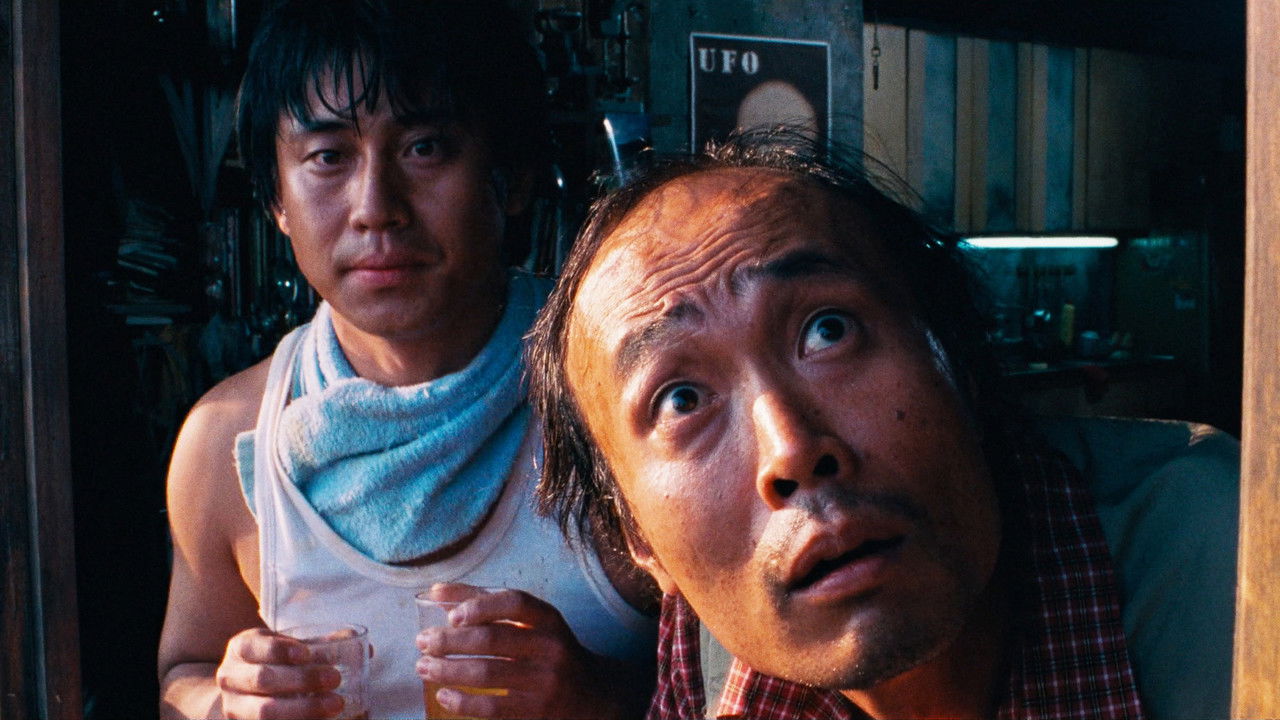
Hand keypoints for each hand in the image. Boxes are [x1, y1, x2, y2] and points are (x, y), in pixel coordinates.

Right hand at [215, 627, 344, 718]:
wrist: (243, 690)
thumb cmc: (275, 663)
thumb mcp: (289, 648)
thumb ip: (322, 645)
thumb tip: (366, 648)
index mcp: (241, 649)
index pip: (255, 647)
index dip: (279, 650)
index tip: (307, 654)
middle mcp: (230, 677)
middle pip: (262, 679)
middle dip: (301, 680)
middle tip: (335, 678)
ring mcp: (234, 707)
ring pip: (263, 712)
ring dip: (302, 710)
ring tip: (335, 704)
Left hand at [415, 584, 630, 718]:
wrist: (593, 695)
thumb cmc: (549, 651)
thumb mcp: (530, 623)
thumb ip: (486, 604)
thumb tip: (434, 591)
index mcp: (548, 619)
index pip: (515, 602)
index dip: (480, 606)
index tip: (451, 616)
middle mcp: (551, 647)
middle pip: (493, 639)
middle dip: (449, 641)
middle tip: (422, 642)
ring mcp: (546, 682)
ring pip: (488, 673)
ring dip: (448, 670)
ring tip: (424, 667)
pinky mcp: (538, 712)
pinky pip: (493, 707)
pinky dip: (463, 702)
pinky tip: (444, 696)